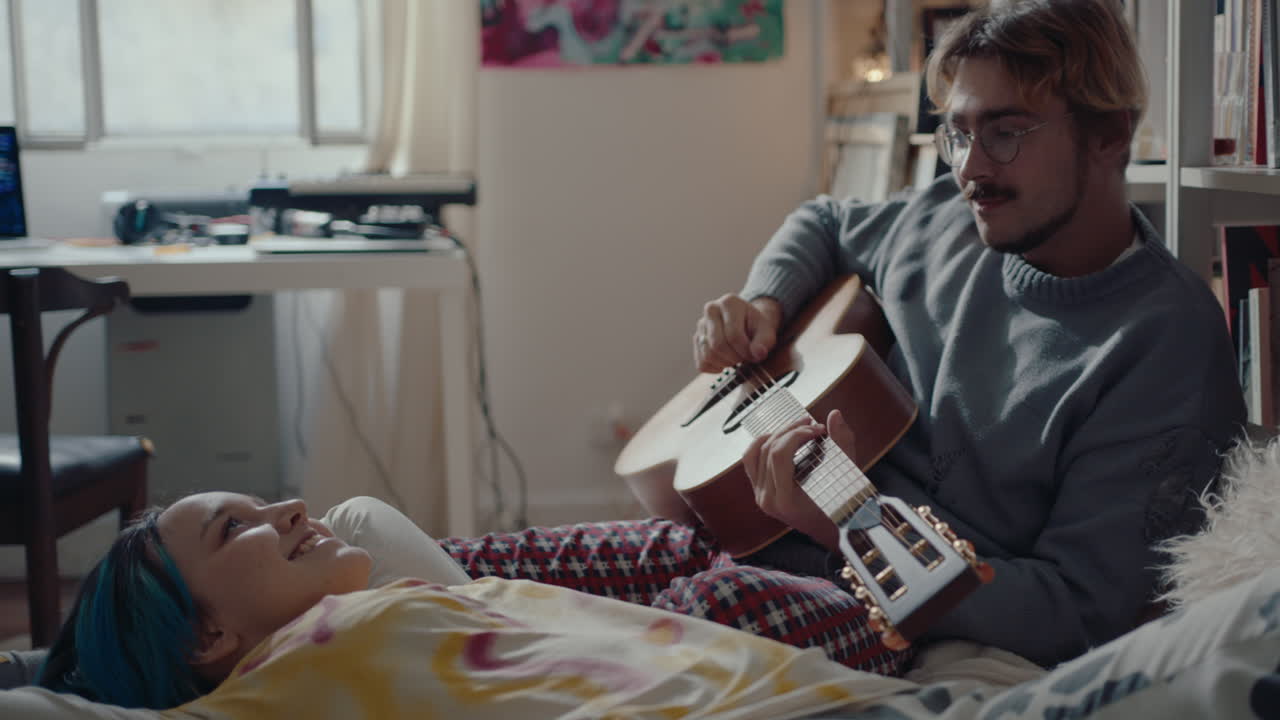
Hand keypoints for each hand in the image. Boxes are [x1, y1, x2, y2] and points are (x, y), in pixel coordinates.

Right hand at [693, 294, 782, 372]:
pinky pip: (702, 363)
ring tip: (736, 357)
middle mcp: (711, 310)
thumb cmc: (756, 327)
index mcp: (729, 303)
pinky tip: (726, 361)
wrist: (747, 324)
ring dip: (726, 363)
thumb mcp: (766, 330)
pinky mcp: (697, 340)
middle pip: (717, 345)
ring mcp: (701, 325)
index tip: (755, 355)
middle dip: (735, 358)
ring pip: (708, 355)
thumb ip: (765, 341)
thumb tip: (758, 353)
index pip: (733, 335)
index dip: (745, 351)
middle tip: (745, 357)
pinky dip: (715, 368)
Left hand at [744, 409, 856, 550]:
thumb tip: (834, 414)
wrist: (831, 532)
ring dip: (778, 433)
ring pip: (757, 452)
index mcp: (785, 500)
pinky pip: (751, 460)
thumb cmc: (843, 507)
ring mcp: (759, 496)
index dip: (798, 435)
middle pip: (768, 450)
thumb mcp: (847, 476)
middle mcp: (766, 500)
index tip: (818, 429)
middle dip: (791, 431)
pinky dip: (763, 443)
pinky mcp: (758, 490)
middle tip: (812, 425)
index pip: (780, 455)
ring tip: (799, 427)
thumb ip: (842, 444)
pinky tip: (781, 436)